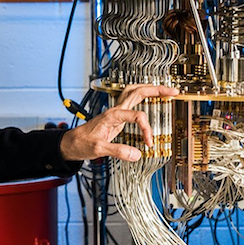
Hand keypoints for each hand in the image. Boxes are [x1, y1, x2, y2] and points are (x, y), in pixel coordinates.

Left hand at [59, 84, 179, 161]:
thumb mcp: (99, 149)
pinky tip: (151, 101)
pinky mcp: (116, 117)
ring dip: (150, 89)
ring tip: (166, 91)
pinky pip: (132, 102)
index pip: (137, 116)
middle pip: (137, 91)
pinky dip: (143, 98)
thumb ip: (118, 151)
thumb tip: (137, 155)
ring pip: (134, 92)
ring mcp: (116, 112)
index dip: (146, 129)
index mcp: (112, 115)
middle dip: (156, 89)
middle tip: (173, 91)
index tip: (149, 143)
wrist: (71, 143)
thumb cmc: (81, 143)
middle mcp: (115, 110)